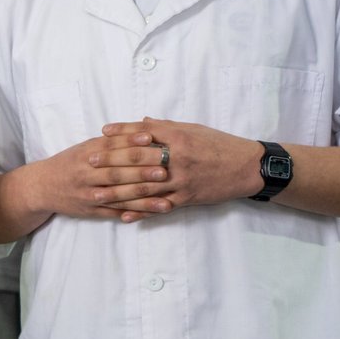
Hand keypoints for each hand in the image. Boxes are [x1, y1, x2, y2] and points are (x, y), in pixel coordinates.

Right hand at [11, 133, 172, 222]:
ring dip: (144, 193)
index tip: (152, 139)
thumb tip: (145, 132)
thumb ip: (112, 142)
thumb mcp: (85, 147)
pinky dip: (137, 210)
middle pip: (116, 171)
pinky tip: (155, 209)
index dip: (131, 142)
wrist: (41, 187)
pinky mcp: (92, 210)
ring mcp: (88, 194)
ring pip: (119, 193)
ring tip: (166, 188)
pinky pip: (117, 211)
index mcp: (85, 154)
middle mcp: (86, 174)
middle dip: (142, 169)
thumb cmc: (69, 163)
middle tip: (166, 165)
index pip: (111, 147)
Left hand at [97, 119, 260, 220]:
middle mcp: (178, 158)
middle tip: (90, 162)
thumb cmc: (220, 144)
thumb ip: (166, 127)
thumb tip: (142, 122)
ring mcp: (182, 180)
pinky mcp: (187, 198)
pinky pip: (160, 207)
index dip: (122, 132)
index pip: (145, 133)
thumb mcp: (194, 129)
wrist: (249, 167)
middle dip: (112, 161)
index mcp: (179, 137)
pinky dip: (141, 212)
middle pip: (139, 160)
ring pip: (145, 187)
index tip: (102, 132)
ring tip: (97, 193)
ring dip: (119, 191)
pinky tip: (123, 216)